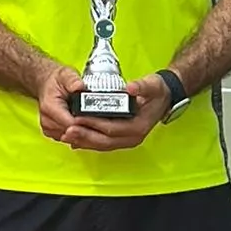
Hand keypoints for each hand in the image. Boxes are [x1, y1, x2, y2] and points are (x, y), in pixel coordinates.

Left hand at [37, 58, 168, 150]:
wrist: (164, 97)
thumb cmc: (157, 92)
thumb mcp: (152, 85)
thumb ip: (142, 87)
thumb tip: (130, 88)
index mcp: (139, 126)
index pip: (112, 128)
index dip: (94, 124)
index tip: (79, 117)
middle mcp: (133, 137)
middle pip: (104, 141)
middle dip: (84, 136)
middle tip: (67, 130)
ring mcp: (127, 140)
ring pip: (101, 145)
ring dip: (83, 141)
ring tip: (66, 135)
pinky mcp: (121, 138)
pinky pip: (102, 143)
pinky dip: (88, 142)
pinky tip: (75, 140)